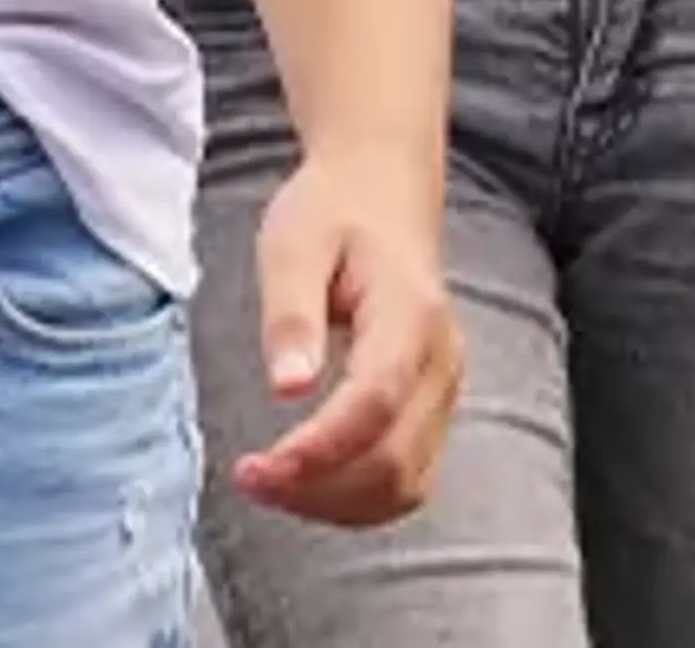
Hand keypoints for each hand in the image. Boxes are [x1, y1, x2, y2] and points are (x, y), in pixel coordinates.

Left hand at [229, 144, 459, 527]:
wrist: (380, 189)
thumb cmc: (332, 211)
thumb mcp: (292, 241)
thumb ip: (291, 313)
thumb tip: (286, 388)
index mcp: (410, 315)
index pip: (376, 403)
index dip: (322, 448)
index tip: (262, 467)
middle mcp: (441, 363)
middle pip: (395, 462)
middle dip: (320, 488)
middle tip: (249, 478)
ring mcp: (445, 392)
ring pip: (406, 484)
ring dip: (337, 504)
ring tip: (269, 485)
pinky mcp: (432, 409)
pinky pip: (405, 476)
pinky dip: (356, 495)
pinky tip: (305, 479)